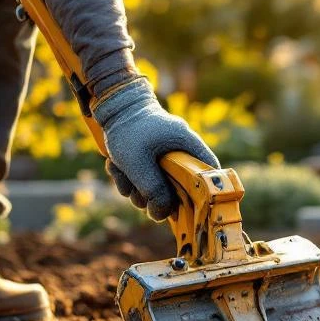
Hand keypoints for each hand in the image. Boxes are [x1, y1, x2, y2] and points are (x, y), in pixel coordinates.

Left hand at [91, 78, 219, 219]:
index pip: (210, 173)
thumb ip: (152, 190)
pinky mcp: (150, 162)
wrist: (109, 105)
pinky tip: (116, 168)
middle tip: (138, 194)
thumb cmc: (127, 128)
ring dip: (136, 190)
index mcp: (188, 146)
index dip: (206, 192)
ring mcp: (165, 159)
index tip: (191, 207)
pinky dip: (129, 180)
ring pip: (158, 189)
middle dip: (155, 196)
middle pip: (180, 190)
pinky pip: (144, 182)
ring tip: (120, 173)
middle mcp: (181, 154)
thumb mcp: (137, 162)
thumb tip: (161, 215)